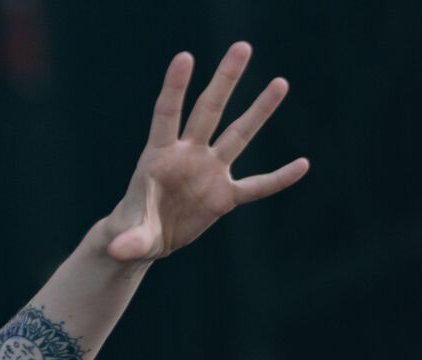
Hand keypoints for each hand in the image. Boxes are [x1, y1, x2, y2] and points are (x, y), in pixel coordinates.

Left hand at [105, 41, 309, 262]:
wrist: (145, 240)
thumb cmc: (130, 230)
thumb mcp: (127, 238)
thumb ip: (127, 240)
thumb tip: (119, 251)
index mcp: (158, 157)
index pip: (167, 114)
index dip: (175, 87)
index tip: (185, 57)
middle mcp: (187, 156)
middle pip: (208, 111)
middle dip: (224, 81)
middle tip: (242, 47)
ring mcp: (209, 173)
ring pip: (238, 136)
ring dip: (259, 111)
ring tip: (280, 82)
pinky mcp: (224, 196)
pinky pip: (256, 186)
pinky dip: (278, 179)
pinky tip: (302, 165)